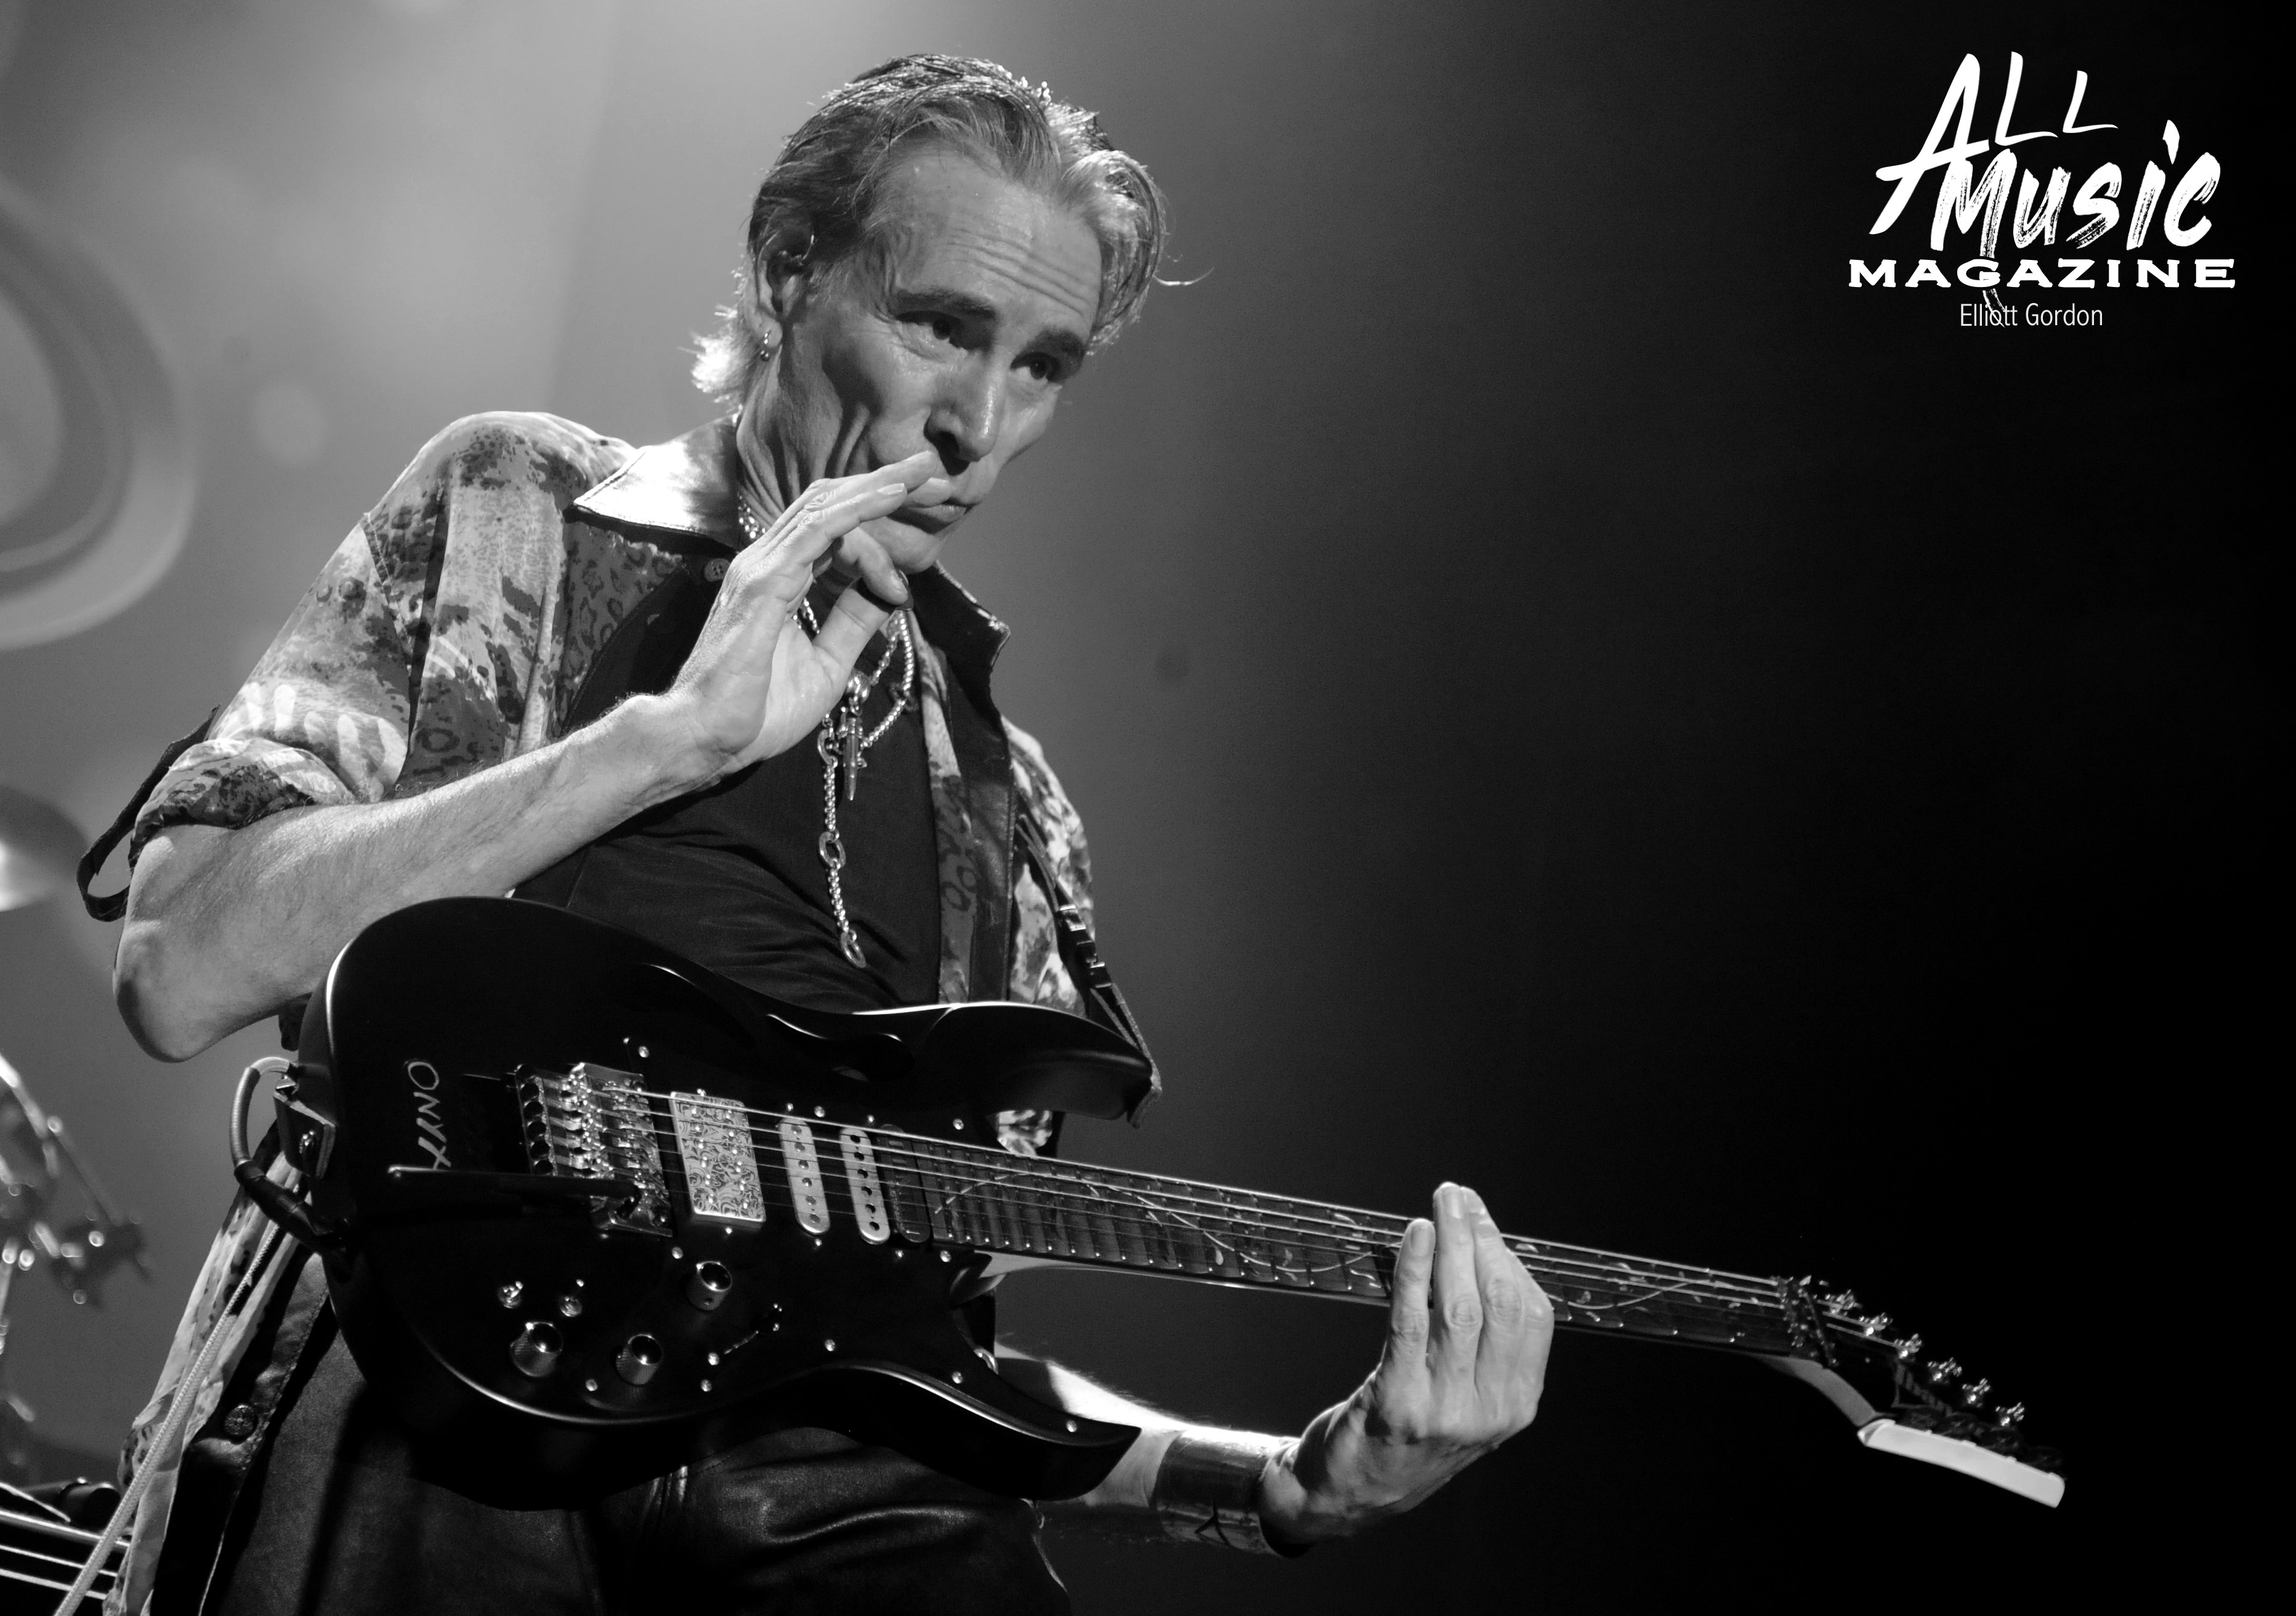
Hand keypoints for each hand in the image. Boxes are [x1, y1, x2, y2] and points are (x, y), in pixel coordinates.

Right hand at [648, 451, 952, 784]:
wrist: (708, 738)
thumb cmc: (755, 710)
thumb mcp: (825, 664)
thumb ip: (852, 624)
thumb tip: (887, 595)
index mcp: (778, 579)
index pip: (831, 532)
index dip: (876, 541)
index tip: (908, 583)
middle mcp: (766, 563)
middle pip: (829, 504)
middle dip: (881, 484)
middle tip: (930, 471)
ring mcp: (761, 568)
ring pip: (826, 508)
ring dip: (877, 487)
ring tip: (922, 473)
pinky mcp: (764, 582)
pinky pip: (817, 531)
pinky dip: (857, 510)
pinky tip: (890, 496)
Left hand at [1258, 1183, 1552, 1544]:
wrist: (1347, 1497)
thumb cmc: (1405, 1434)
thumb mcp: (1465, 1401)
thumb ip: (1484, 1345)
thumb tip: (1481, 1252)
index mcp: (1517, 1404)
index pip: (1531, 1314)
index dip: (1507, 1256)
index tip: (1480, 1217)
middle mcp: (1491, 1411)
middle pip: (1500, 1304)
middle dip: (1481, 1240)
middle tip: (1458, 1197)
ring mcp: (1447, 1411)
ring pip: (1461, 1308)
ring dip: (1451, 1245)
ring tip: (1441, 1205)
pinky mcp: (1399, 1403)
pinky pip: (1412, 1323)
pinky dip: (1415, 1272)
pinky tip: (1415, 1236)